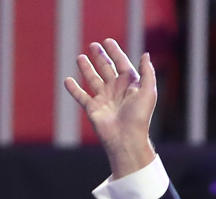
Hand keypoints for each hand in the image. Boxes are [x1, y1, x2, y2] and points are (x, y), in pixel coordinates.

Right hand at [64, 39, 156, 176]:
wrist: (126, 139)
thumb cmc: (139, 118)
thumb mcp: (148, 92)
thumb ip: (148, 72)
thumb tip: (146, 55)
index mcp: (130, 85)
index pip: (122, 64)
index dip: (115, 52)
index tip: (108, 41)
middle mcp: (116, 91)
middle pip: (106, 69)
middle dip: (100, 57)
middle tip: (93, 46)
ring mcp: (104, 99)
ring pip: (93, 79)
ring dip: (86, 68)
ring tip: (80, 58)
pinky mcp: (93, 109)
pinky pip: (81, 96)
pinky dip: (73, 89)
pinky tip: (67, 80)